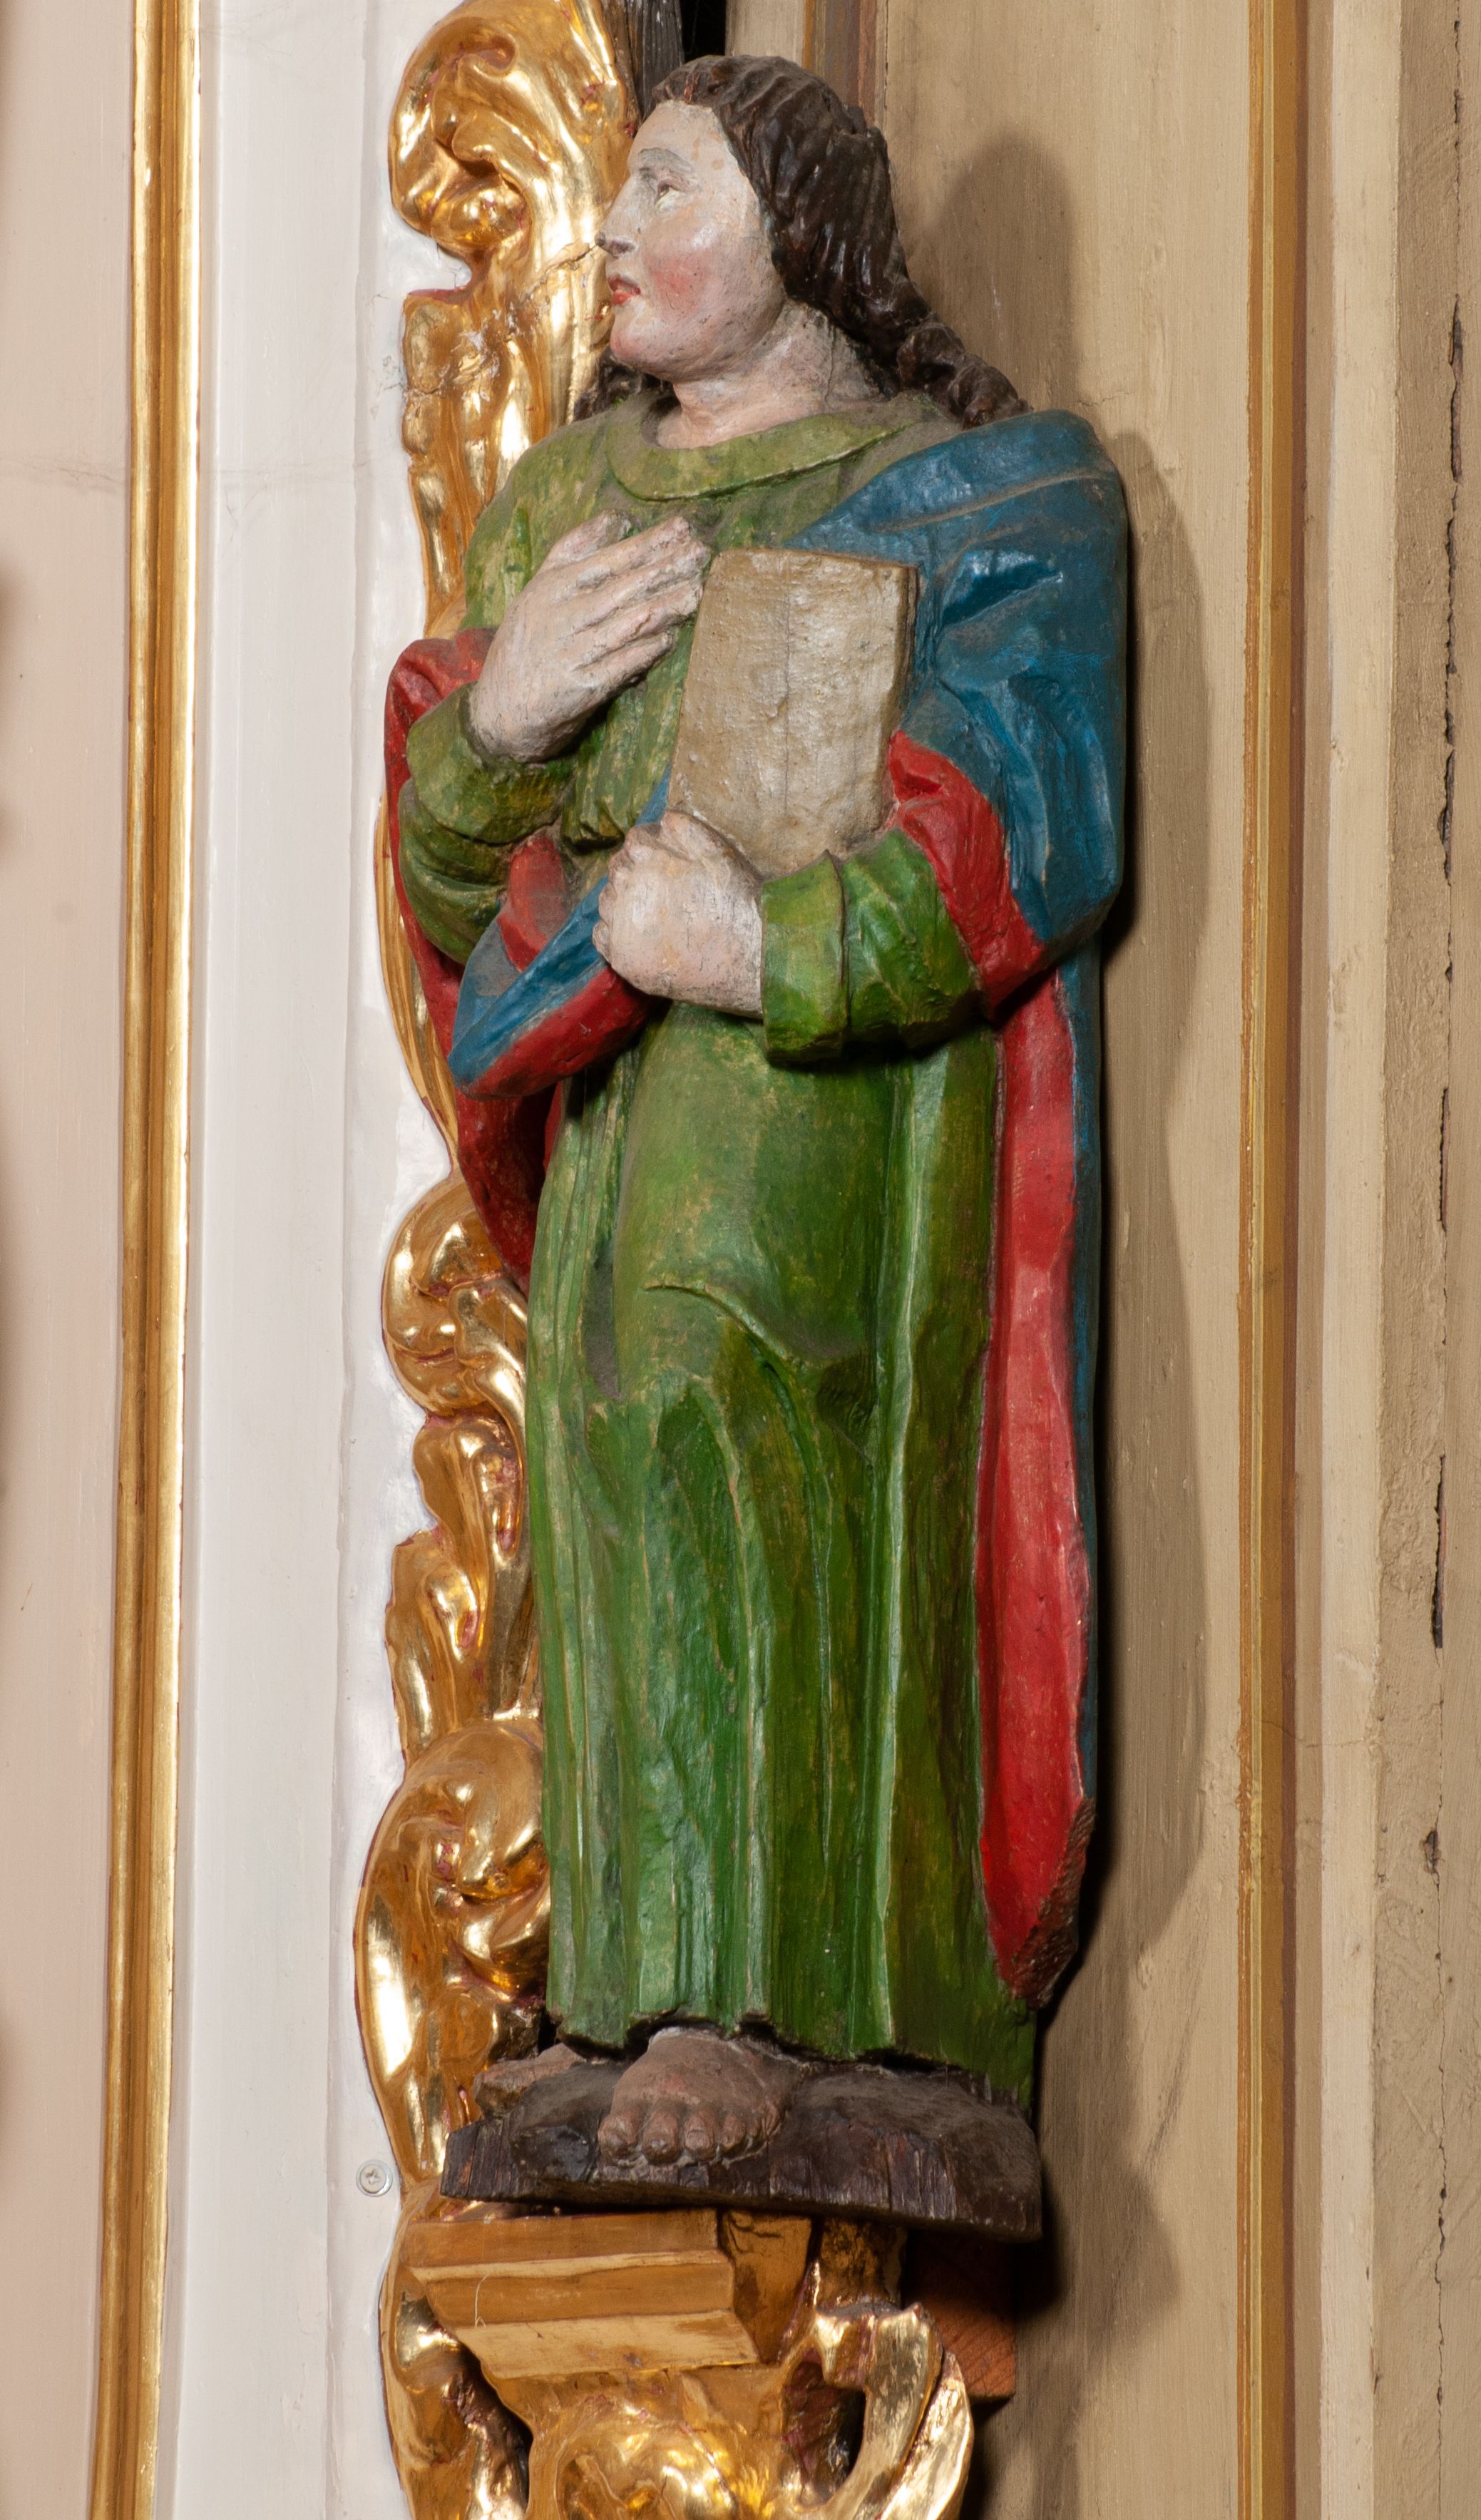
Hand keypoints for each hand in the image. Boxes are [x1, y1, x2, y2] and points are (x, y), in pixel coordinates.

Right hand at [468, 512, 706, 762]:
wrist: (496, 712)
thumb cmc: (527, 647)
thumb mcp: (538, 591)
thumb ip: (574, 552)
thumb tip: (617, 519)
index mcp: (550, 586)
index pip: (606, 559)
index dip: (646, 543)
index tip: (684, 529)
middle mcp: (557, 615)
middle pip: (619, 587)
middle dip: (663, 569)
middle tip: (701, 555)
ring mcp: (565, 652)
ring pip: (621, 624)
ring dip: (661, 608)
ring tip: (696, 592)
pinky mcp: (574, 690)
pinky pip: (614, 667)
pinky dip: (641, 654)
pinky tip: (667, 641)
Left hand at [594, 813, 762, 1015]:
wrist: (749, 960)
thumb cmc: (738, 904)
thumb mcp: (719, 852)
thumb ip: (687, 828)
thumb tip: (664, 818)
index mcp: (647, 858)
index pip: (635, 841)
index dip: (653, 848)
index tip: (668, 861)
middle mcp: (627, 889)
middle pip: (618, 869)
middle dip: (637, 872)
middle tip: (665, 890)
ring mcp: (621, 926)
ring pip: (607, 900)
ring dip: (624, 900)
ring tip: (654, 912)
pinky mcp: (622, 958)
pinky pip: (602, 934)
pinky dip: (614, 929)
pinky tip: (641, 934)